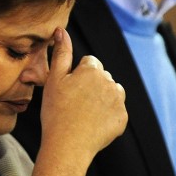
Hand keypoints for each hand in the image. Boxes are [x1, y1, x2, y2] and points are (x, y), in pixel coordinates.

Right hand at [39, 27, 126, 160]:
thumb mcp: (53, 80)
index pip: (89, 63)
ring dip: (101, 98)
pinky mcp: (122, 118)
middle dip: (91, 85)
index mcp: (93, 69)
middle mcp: (109, 81)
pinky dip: (106, 115)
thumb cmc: (55, 112)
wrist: (67, 145)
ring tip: (84, 113)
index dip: (77, 75)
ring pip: (111, 92)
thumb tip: (61, 30)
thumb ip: (61, 53)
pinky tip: (92, 124)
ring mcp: (118, 101)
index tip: (69, 90)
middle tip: (74, 103)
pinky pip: (116, 111)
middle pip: (101, 77)